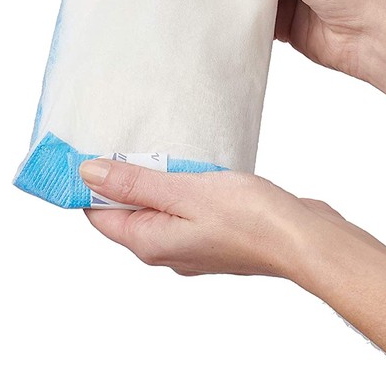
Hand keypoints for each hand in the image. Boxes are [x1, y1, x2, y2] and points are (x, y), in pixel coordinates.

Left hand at [79, 157, 344, 277]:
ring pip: (155, 206)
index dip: (86, 185)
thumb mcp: (184, 192)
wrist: (302, 237)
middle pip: (125, 211)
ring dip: (150, 178)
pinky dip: (176, 183)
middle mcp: (165, 248)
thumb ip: (135, 184)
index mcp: (150, 242)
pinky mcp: (212, 232)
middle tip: (117, 137)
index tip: (83, 150)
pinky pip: (181, 206)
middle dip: (118, 177)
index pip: (98, 215)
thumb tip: (87, 174)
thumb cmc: (248, 218)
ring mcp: (190, 243)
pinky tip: (187, 161)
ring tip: (150, 145)